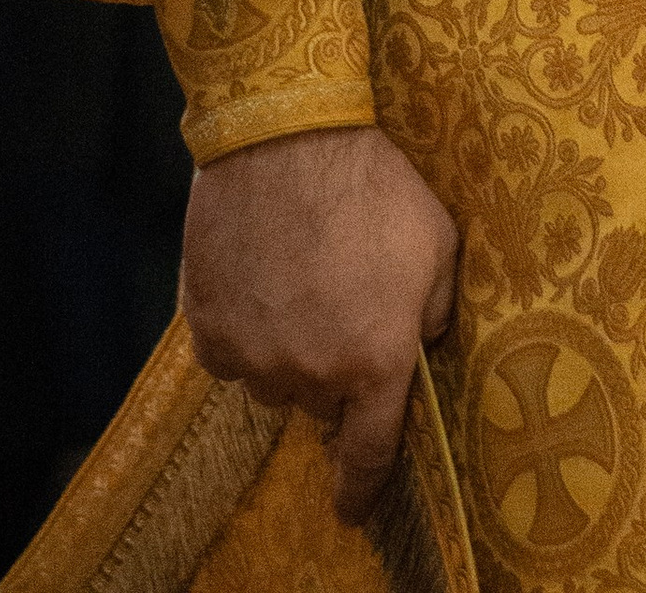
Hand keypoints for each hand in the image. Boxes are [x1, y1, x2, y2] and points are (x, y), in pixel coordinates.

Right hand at [183, 126, 458, 522]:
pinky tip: (259, 280)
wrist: (286, 138)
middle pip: (321, 403)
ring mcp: (253, 357)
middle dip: (334, 371)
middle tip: (339, 309)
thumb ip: (438, 308)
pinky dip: (243, 330)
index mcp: (375, 363)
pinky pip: (229, 354)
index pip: (370, 453)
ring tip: (300, 280)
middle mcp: (310, 376)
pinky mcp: (207, 330)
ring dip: (287, 350)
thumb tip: (425, 342)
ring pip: (273, 379)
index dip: (362, 487)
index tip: (353, 508)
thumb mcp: (437, 241)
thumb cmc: (373, 185)